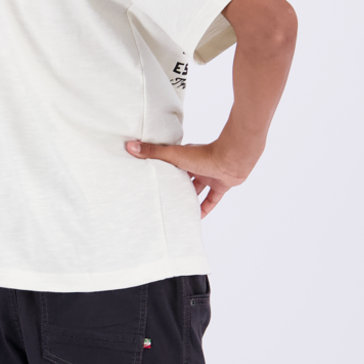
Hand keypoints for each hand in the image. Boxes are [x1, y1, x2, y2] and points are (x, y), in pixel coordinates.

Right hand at [124, 138, 252, 216]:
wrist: (232, 159)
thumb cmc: (204, 154)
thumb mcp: (174, 155)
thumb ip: (153, 152)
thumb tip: (130, 146)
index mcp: (185, 157)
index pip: (171, 163)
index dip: (162, 170)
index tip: (151, 178)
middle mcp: (197, 166)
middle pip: (184, 178)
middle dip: (175, 186)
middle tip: (162, 198)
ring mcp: (210, 175)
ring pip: (197, 189)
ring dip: (189, 198)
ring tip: (176, 210)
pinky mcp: (221, 186)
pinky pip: (212, 200)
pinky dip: (205, 208)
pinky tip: (197, 218)